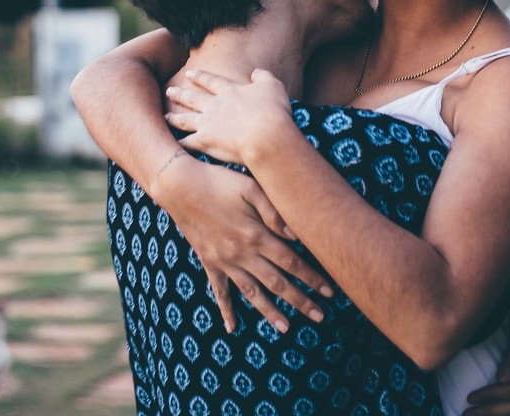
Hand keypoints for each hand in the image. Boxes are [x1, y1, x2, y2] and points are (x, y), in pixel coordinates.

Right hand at [155, 143, 333, 334]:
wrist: (179, 187)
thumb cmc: (219, 181)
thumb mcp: (251, 187)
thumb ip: (274, 211)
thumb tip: (296, 235)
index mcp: (256, 235)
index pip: (291, 262)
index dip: (312, 277)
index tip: (329, 290)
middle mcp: (242, 254)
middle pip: (277, 283)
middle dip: (300, 301)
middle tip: (320, 317)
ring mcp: (224, 261)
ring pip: (252, 293)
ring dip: (270, 312)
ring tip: (287, 328)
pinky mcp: (209, 262)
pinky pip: (219, 291)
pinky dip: (226, 310)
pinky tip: (232, 328)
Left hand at [164, 68, 297, 166]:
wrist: (266, 135)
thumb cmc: (273, 110)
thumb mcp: (273, 85)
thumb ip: (263, 76)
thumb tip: (255, 72)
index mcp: (230, 91)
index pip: (211, 81)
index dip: (200, 77)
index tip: (189, 73)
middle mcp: (214, 106)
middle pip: (192, 98)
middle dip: (180, 94)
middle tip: (169, 91)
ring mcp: (207, 124)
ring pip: (185, 119)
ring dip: (174, 117)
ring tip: (165, 116)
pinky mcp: (205, 142)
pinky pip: (187, 142)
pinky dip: (180, 143)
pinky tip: (173, 143)